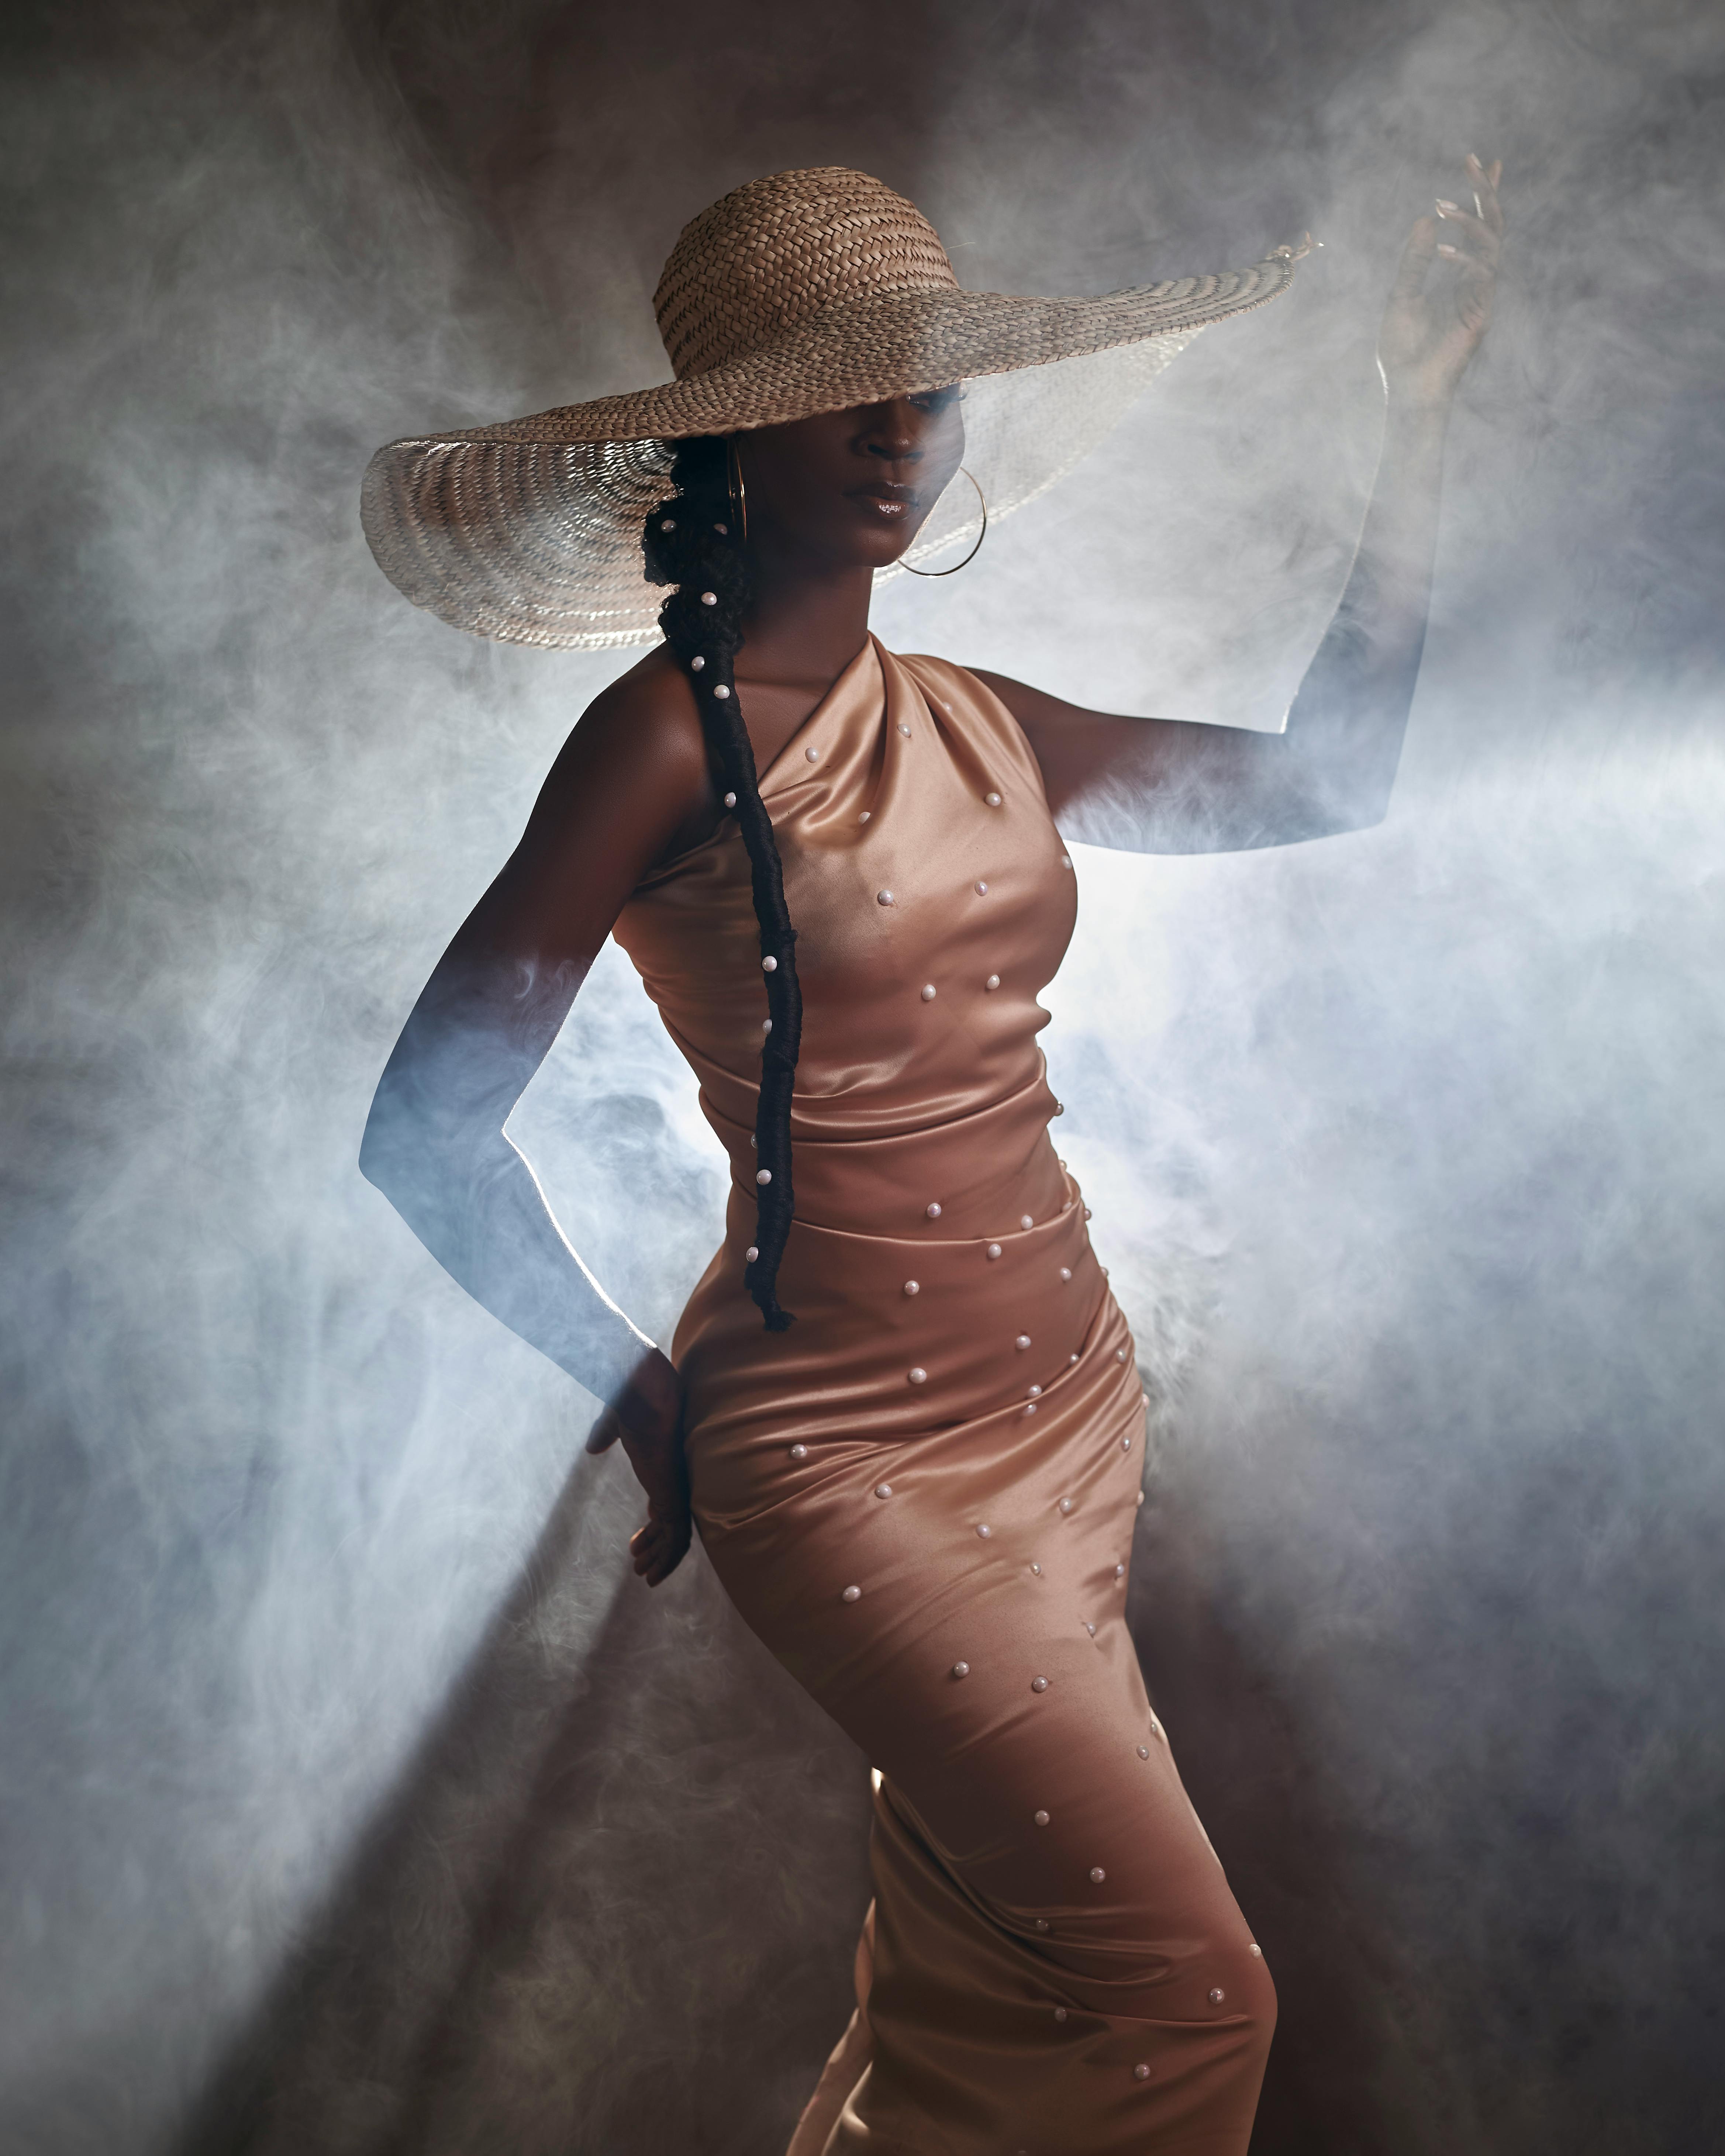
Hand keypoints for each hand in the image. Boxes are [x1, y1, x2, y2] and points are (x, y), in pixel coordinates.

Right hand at [585, 1346, 691, 1586]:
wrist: (643, 1385)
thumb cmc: (633, 1397)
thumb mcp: (615, 1423)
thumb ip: (606, 1435)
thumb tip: (593, 1447)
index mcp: (660, 1466)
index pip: (665, 1504)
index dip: (653, 1526)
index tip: (637, 1541)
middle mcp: (671, 1479)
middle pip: (672, 1523)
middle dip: (656, 1547)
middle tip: (640, 1566)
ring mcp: (675, 1486)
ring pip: (677, 1534)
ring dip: (663, 1558)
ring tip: (645, 1575)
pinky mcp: (674, 1491)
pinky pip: (679, 1534)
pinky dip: (669, 1557)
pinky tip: (654, 1572)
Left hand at [1377, 154, 1503, 410]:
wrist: (1409, 390)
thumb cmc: (1404, 351)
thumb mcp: (1401, 297)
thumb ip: (1414, 261)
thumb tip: (1424, 219)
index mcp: (1460, 276)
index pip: (1477, 227)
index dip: (1482, 195)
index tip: (1483, 161)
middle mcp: (1476, 281)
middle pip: (1492, 226)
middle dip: (1486, 192)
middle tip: (1474, 161)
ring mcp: (1482, 296)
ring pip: (1491, 244)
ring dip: (1469, 221)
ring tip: (1442, 207)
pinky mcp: (1481, 313)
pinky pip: (1482, 274)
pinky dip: (1463, 258)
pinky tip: (1440, 249)